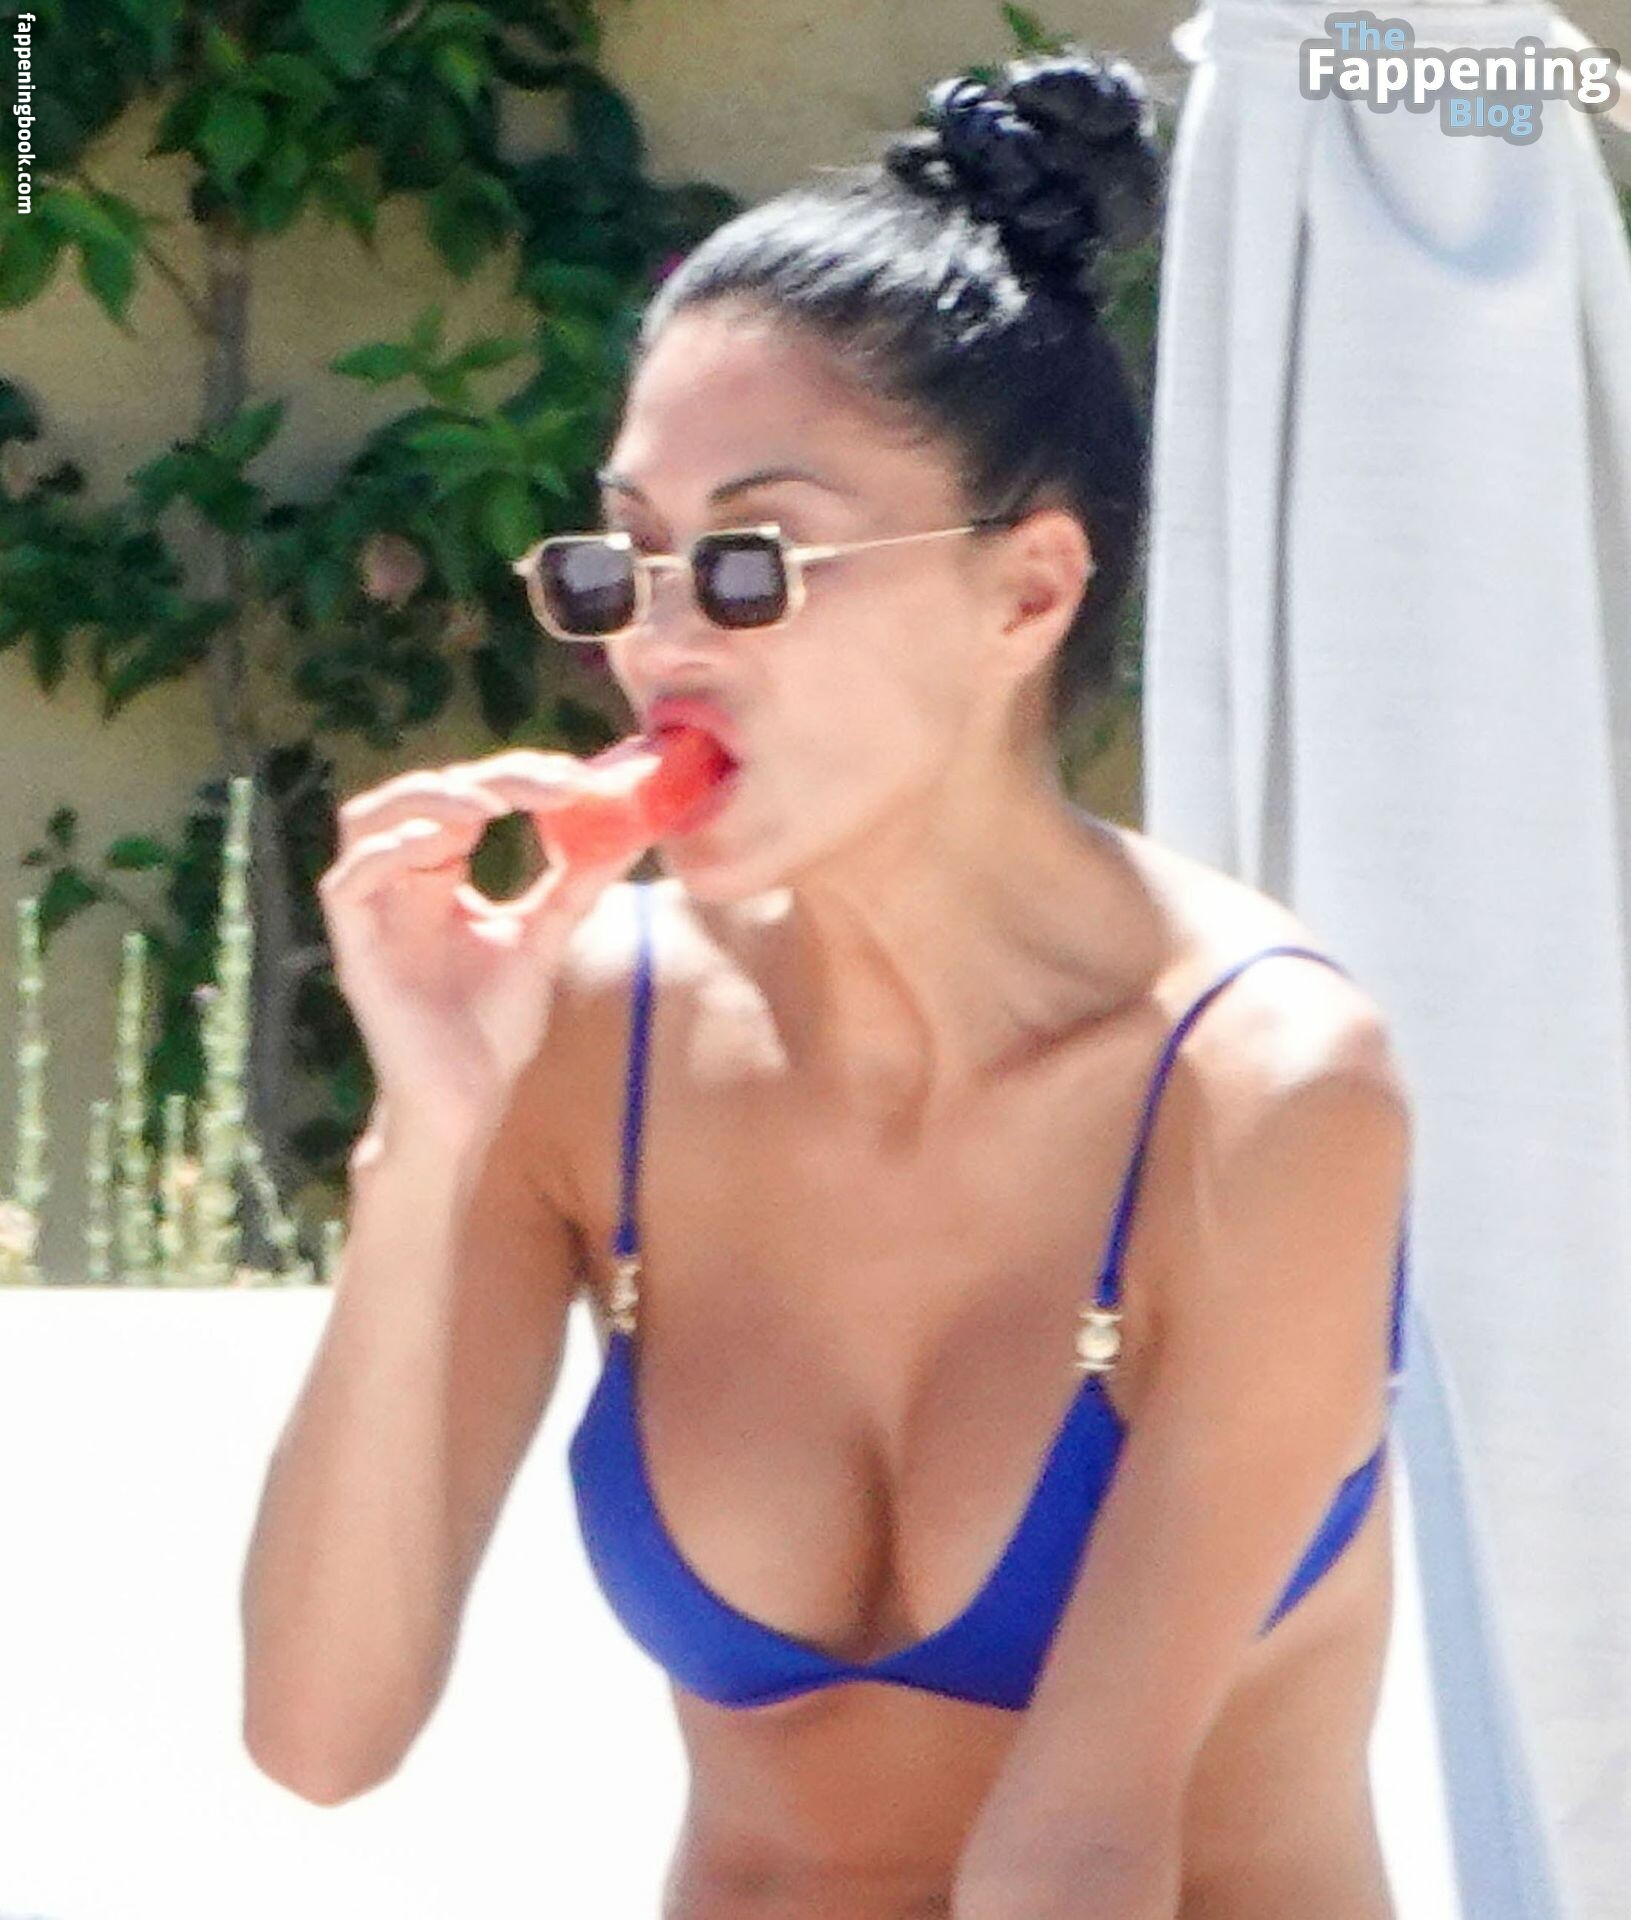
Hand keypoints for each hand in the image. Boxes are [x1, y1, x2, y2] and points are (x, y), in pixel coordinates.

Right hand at [318, 748, 647, 1143]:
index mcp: (437, 875)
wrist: (467, 1101)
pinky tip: (436, 845)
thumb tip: (627, 833)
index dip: (513, 777)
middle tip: (544, 781)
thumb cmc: (492, 1028)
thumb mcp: (542, 939)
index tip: (573, 776)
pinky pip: (347, 880)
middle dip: (481, 778)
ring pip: (365, 820)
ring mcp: (372, 911)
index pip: (466, 799)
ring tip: (488, 803)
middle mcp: (398, 882)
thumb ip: (572, 885)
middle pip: (418, 796)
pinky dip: (385, 852)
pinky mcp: (353, 946)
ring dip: (425, 800)